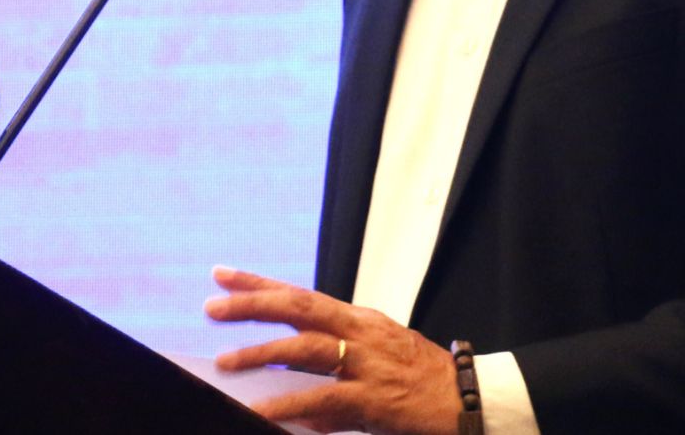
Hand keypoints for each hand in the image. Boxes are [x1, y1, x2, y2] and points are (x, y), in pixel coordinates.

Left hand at [206, 266, 461, 434]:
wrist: (473, 402)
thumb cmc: (426, 381)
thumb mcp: (379, 360)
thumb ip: (335, 368)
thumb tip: (291, 385)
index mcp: (360, 320)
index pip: (301, 294)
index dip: (259, 283)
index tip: (222, 274)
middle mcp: (361, 333)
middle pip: (298, 308)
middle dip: (252, 304)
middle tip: (212, 305)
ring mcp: (367, 365)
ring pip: (305, 349)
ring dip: (262, 353)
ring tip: (226, 362)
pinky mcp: (373, 399)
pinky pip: (322, 400)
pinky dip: (287, 406)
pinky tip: (259, 410)